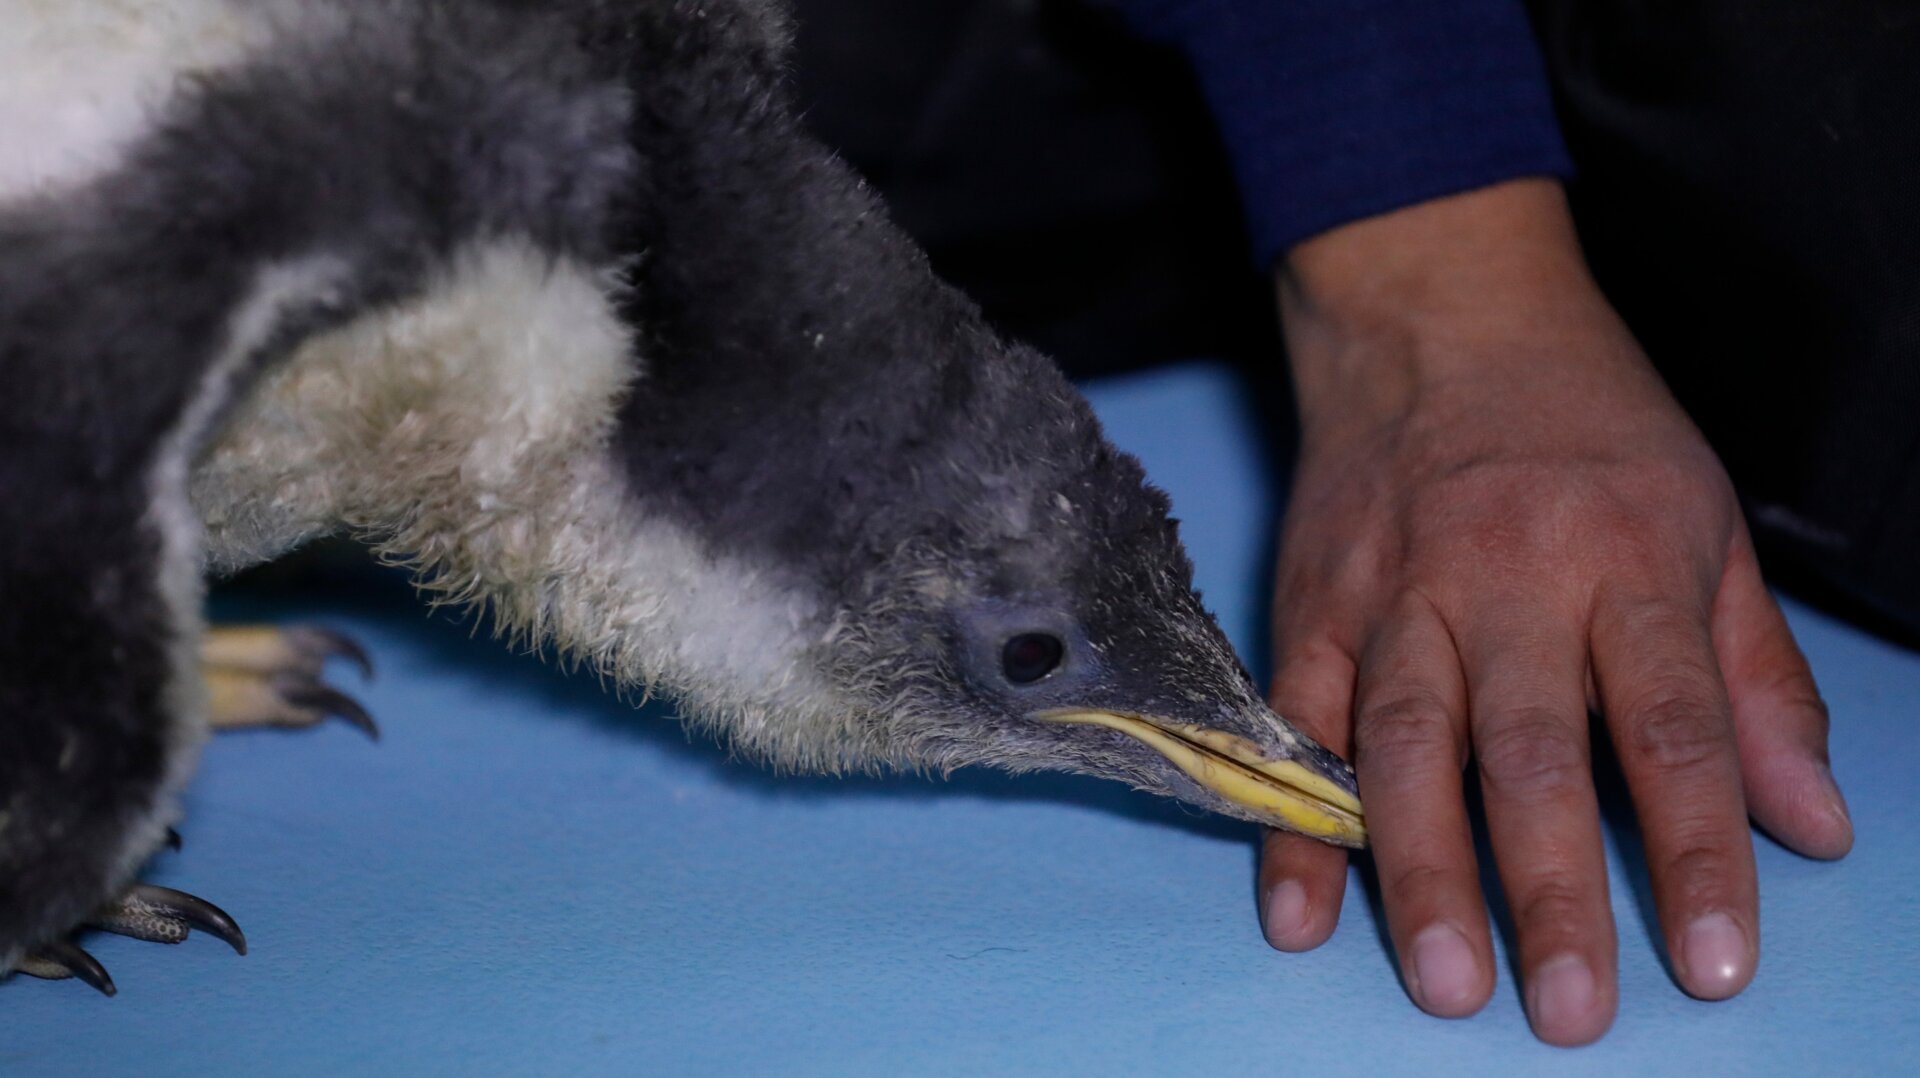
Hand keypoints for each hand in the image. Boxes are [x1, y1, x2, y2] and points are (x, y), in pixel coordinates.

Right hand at [1258, 179, 1853, 1045]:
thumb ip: (1755, 680)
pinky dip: (1293, 817)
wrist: (1436, 308)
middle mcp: (1504, 580)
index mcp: (1625, 558)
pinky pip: (1296, 722)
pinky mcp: (1311, 603)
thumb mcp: (1706, 522)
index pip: (1674, 726)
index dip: (1699, 850)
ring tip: (1443, 980)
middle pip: (1528, 751)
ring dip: (1418, 869)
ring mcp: (1394, 594)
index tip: (1713, 962)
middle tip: (1567, 1011)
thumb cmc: (1586, 419)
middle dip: (1549, 887)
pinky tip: (1298, 909)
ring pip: (1402, 743)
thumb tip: (1814, 822)